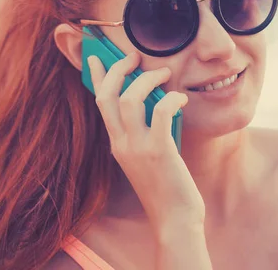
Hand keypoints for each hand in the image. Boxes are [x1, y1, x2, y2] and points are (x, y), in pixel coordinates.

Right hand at [88, 51, 204, 228]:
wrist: (174, 220)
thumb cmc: (166, 187)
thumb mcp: (146, 157)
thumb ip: (142, 133)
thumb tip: (154, 102)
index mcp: (117, 144)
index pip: (100, 103)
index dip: (96, 77)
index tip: (95, 57)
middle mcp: (121, 144)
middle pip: (107, 96)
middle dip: (118, 69)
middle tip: (135, 58)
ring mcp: (138, 148)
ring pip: (130, 99)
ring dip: (148, 79)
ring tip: (165, 73)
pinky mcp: (159, 151)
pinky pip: (160, 111)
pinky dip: (172, 98)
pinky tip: (182, 98)